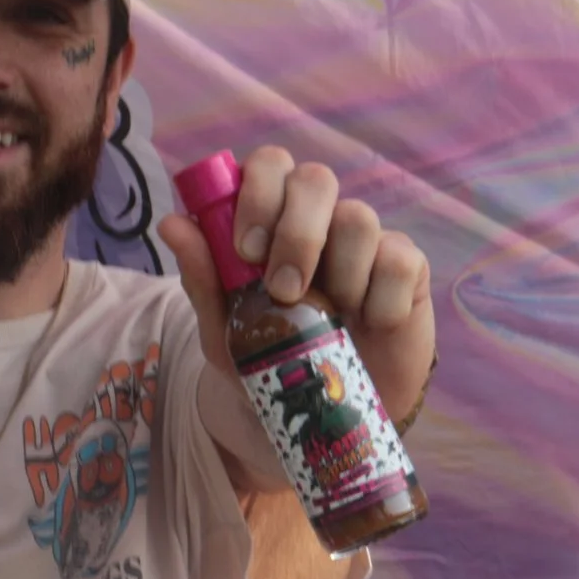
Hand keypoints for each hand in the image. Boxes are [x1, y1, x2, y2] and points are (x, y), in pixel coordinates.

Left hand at [157, 146, 435, 421]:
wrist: (324, 413)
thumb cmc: (271, 357)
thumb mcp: (226, 330)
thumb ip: (203, 278)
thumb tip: (171, 223)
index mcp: (274, 216)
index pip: (270, 165)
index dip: (258, 193)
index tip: (245, 250)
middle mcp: (321, 217)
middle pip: (316, 178)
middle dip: (297, 231)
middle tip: (283, 290)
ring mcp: (367, 240)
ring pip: (358, 217)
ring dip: (338, 273)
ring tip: (329, 318)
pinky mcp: (406, 269)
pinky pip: (398, 261)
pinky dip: (379, 300)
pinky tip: (369, 325)